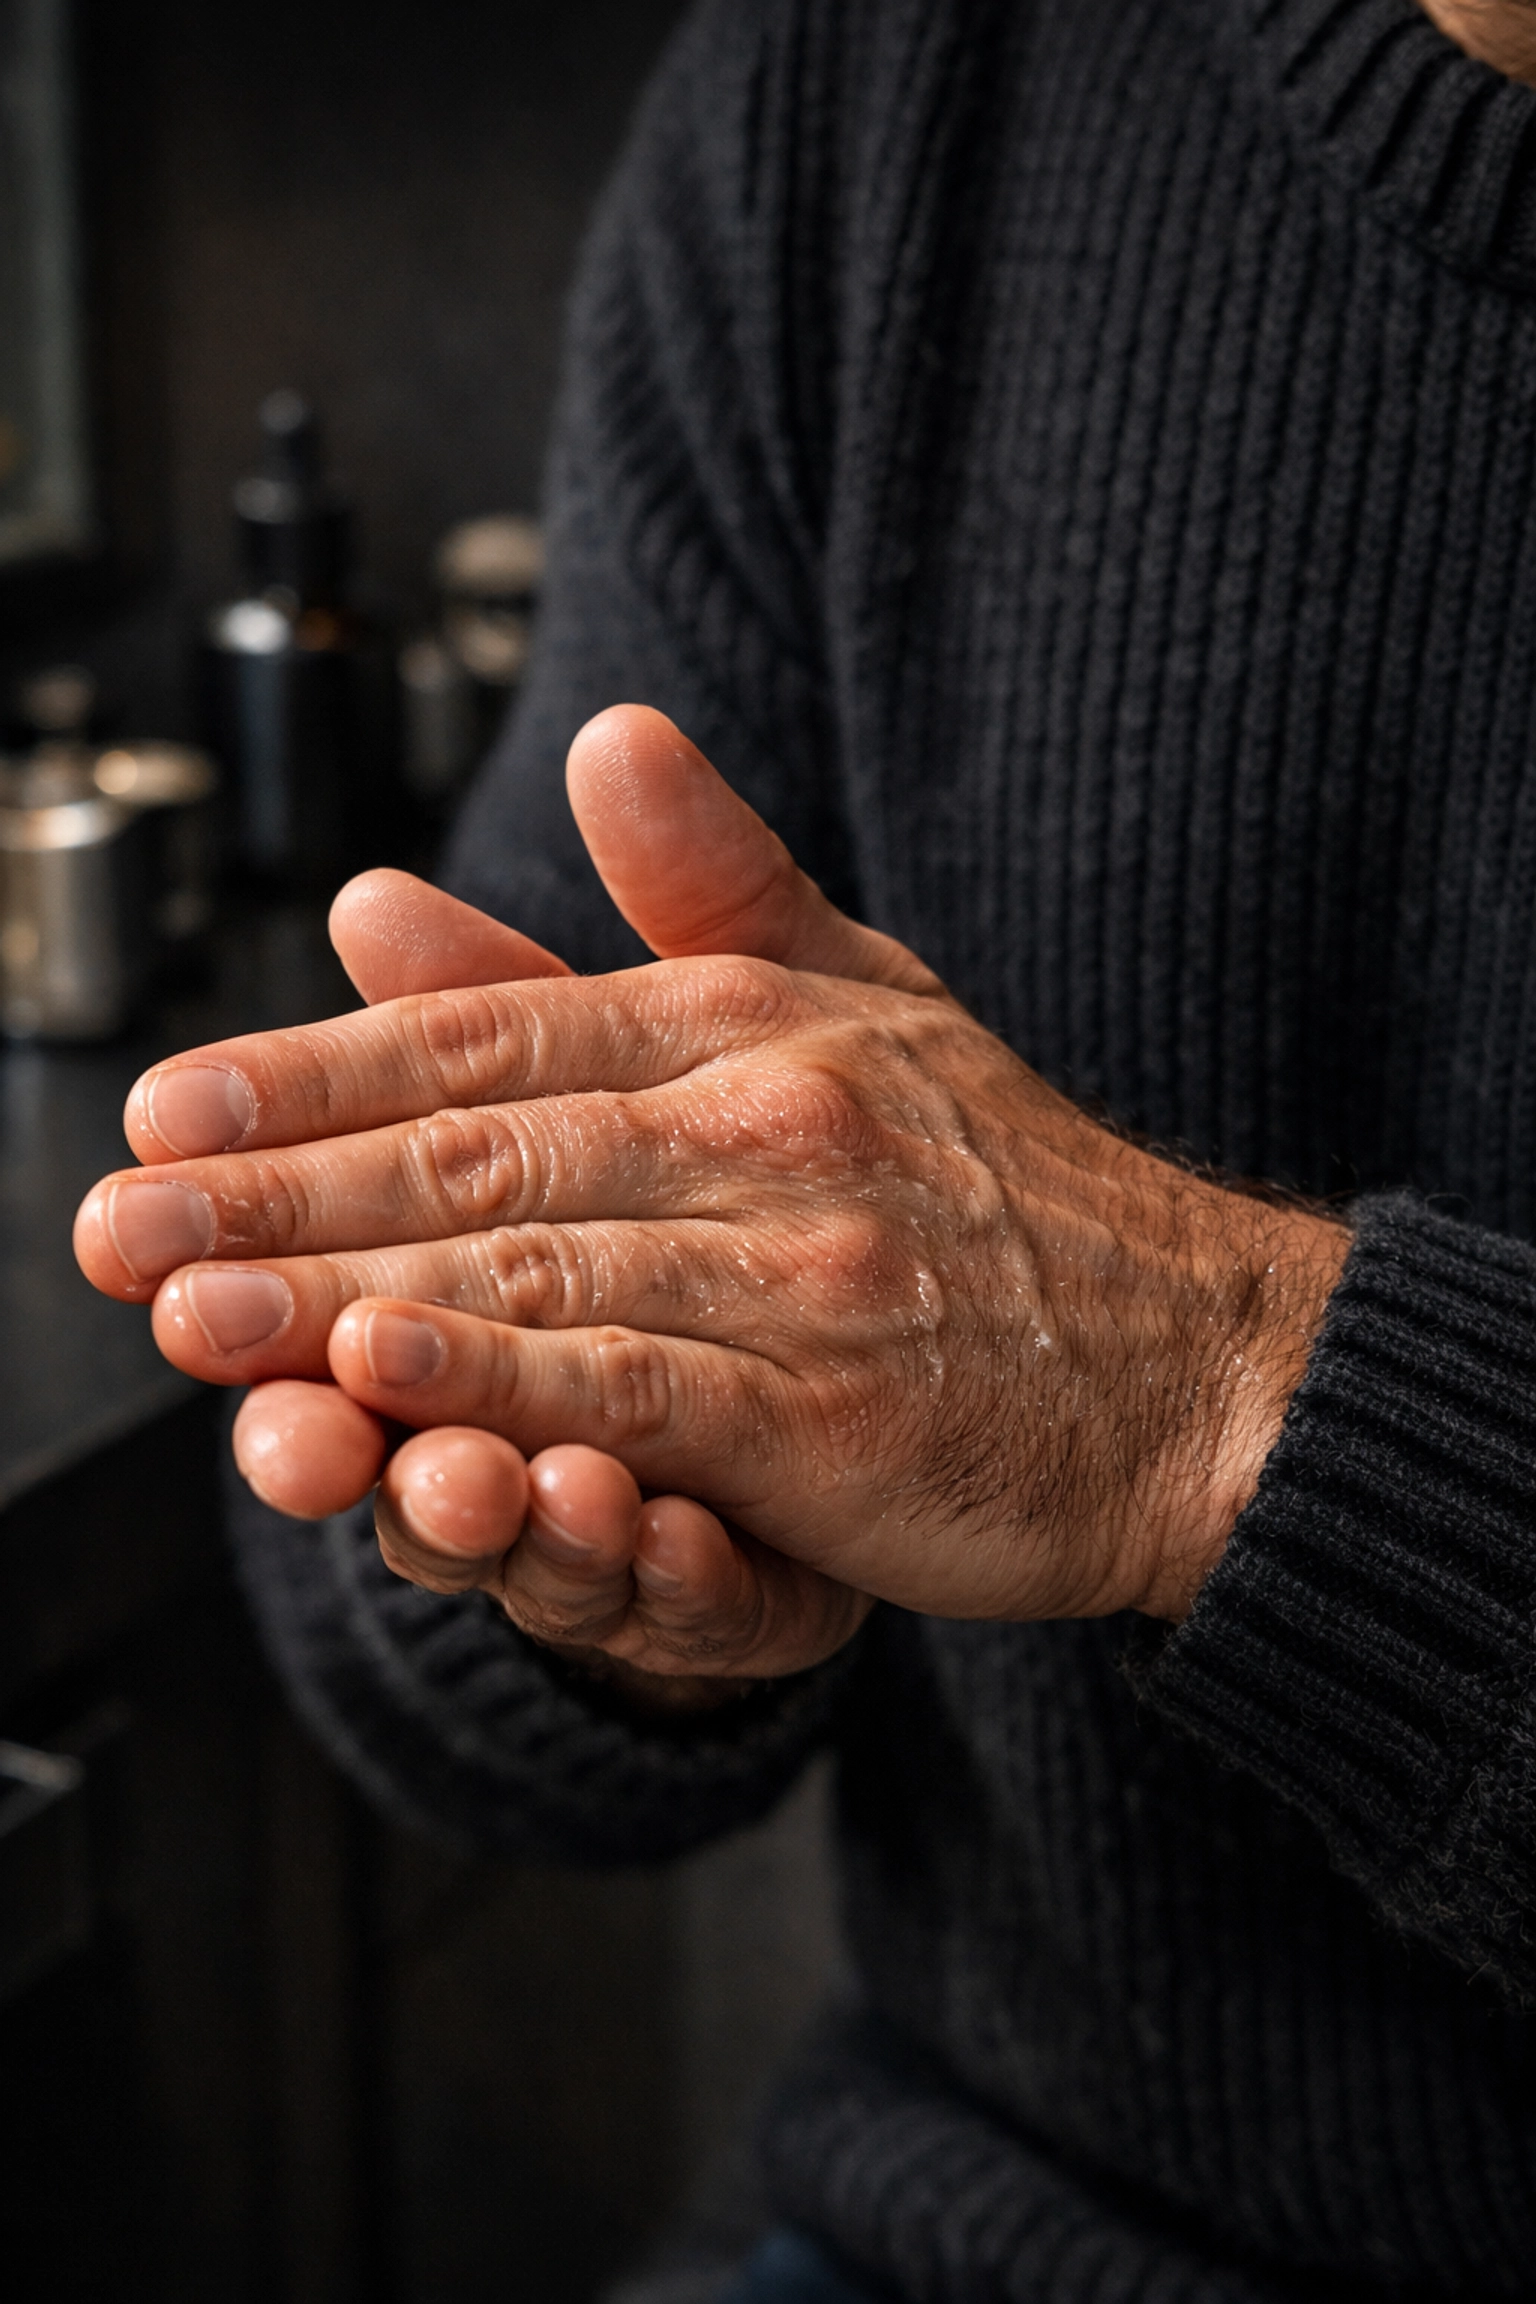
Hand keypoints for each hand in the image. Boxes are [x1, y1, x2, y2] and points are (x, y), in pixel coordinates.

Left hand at [76, 709, 1347, 1626]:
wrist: (1208, 1365)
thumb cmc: (1026, 1204)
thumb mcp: (881, 993)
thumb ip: (725, 882)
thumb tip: (608, 735)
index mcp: (753, 1019)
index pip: (487, 1032)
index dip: (310, 1072)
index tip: (167, 1111)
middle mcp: (766, 1117)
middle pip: (471, 1144)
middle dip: (270, 1191)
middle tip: (115, 1224)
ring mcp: (802, 1258)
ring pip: (524, 1260)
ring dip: (332, 1288)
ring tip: (185, 1306)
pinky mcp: (834, 1404)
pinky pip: (634, 1379)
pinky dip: (497, 1377)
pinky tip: (377, 1377)